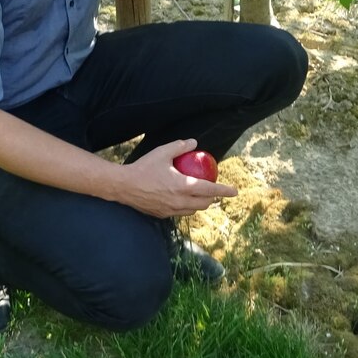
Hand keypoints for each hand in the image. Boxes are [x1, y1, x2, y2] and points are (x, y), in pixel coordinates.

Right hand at [116, 139, 237, 217]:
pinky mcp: (162, 215)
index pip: (210, 190)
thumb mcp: (162, 152)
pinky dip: (186, 207)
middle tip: (214, 190)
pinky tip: (182, 199)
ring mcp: (171, 210)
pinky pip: (180, 213)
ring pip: (193, 211)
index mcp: (183, 187)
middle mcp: (179, 202)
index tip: (234, 191)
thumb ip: (180, 147)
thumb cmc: (143, 167)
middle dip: (213, 198)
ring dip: (200, 204)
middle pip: (204, 204)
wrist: (123, 186)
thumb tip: (194, 143)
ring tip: (200, 195)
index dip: (224, 191)